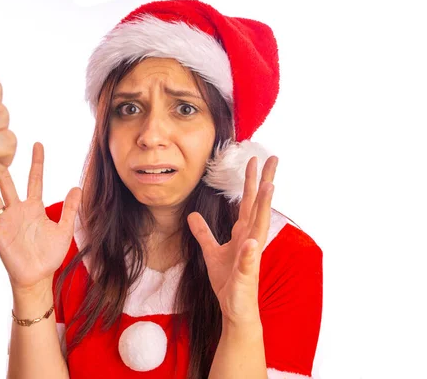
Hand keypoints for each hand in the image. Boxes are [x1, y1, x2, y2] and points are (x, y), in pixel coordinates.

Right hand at [0, 142, 81, 292]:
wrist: (38, 277)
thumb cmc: (49, 255)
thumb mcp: (64, 229)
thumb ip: (69, 209)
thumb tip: (77, 187)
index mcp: (34, 207)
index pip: (35, 179)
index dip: (37, 162)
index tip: (37, 144)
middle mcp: (18, 210)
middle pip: (9, 183)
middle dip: (2, 166)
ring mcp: (6, 222)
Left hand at [188, 156, 277, 325]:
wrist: (234, 307)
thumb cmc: (228, 279)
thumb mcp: (210, 252)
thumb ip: (203, 232)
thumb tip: (193, 215)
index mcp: (243, 233)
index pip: (248, 202)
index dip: (250, 181)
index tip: (254, 159)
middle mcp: (250, 240)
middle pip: (258, 206)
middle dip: (264, 182)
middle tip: (272, 158)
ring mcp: (250, 256)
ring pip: (259, 227)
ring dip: (264, 207)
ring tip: (269, 186)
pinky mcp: (246, 274)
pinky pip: (247, 261)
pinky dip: (250, 251)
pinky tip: (252, 241)